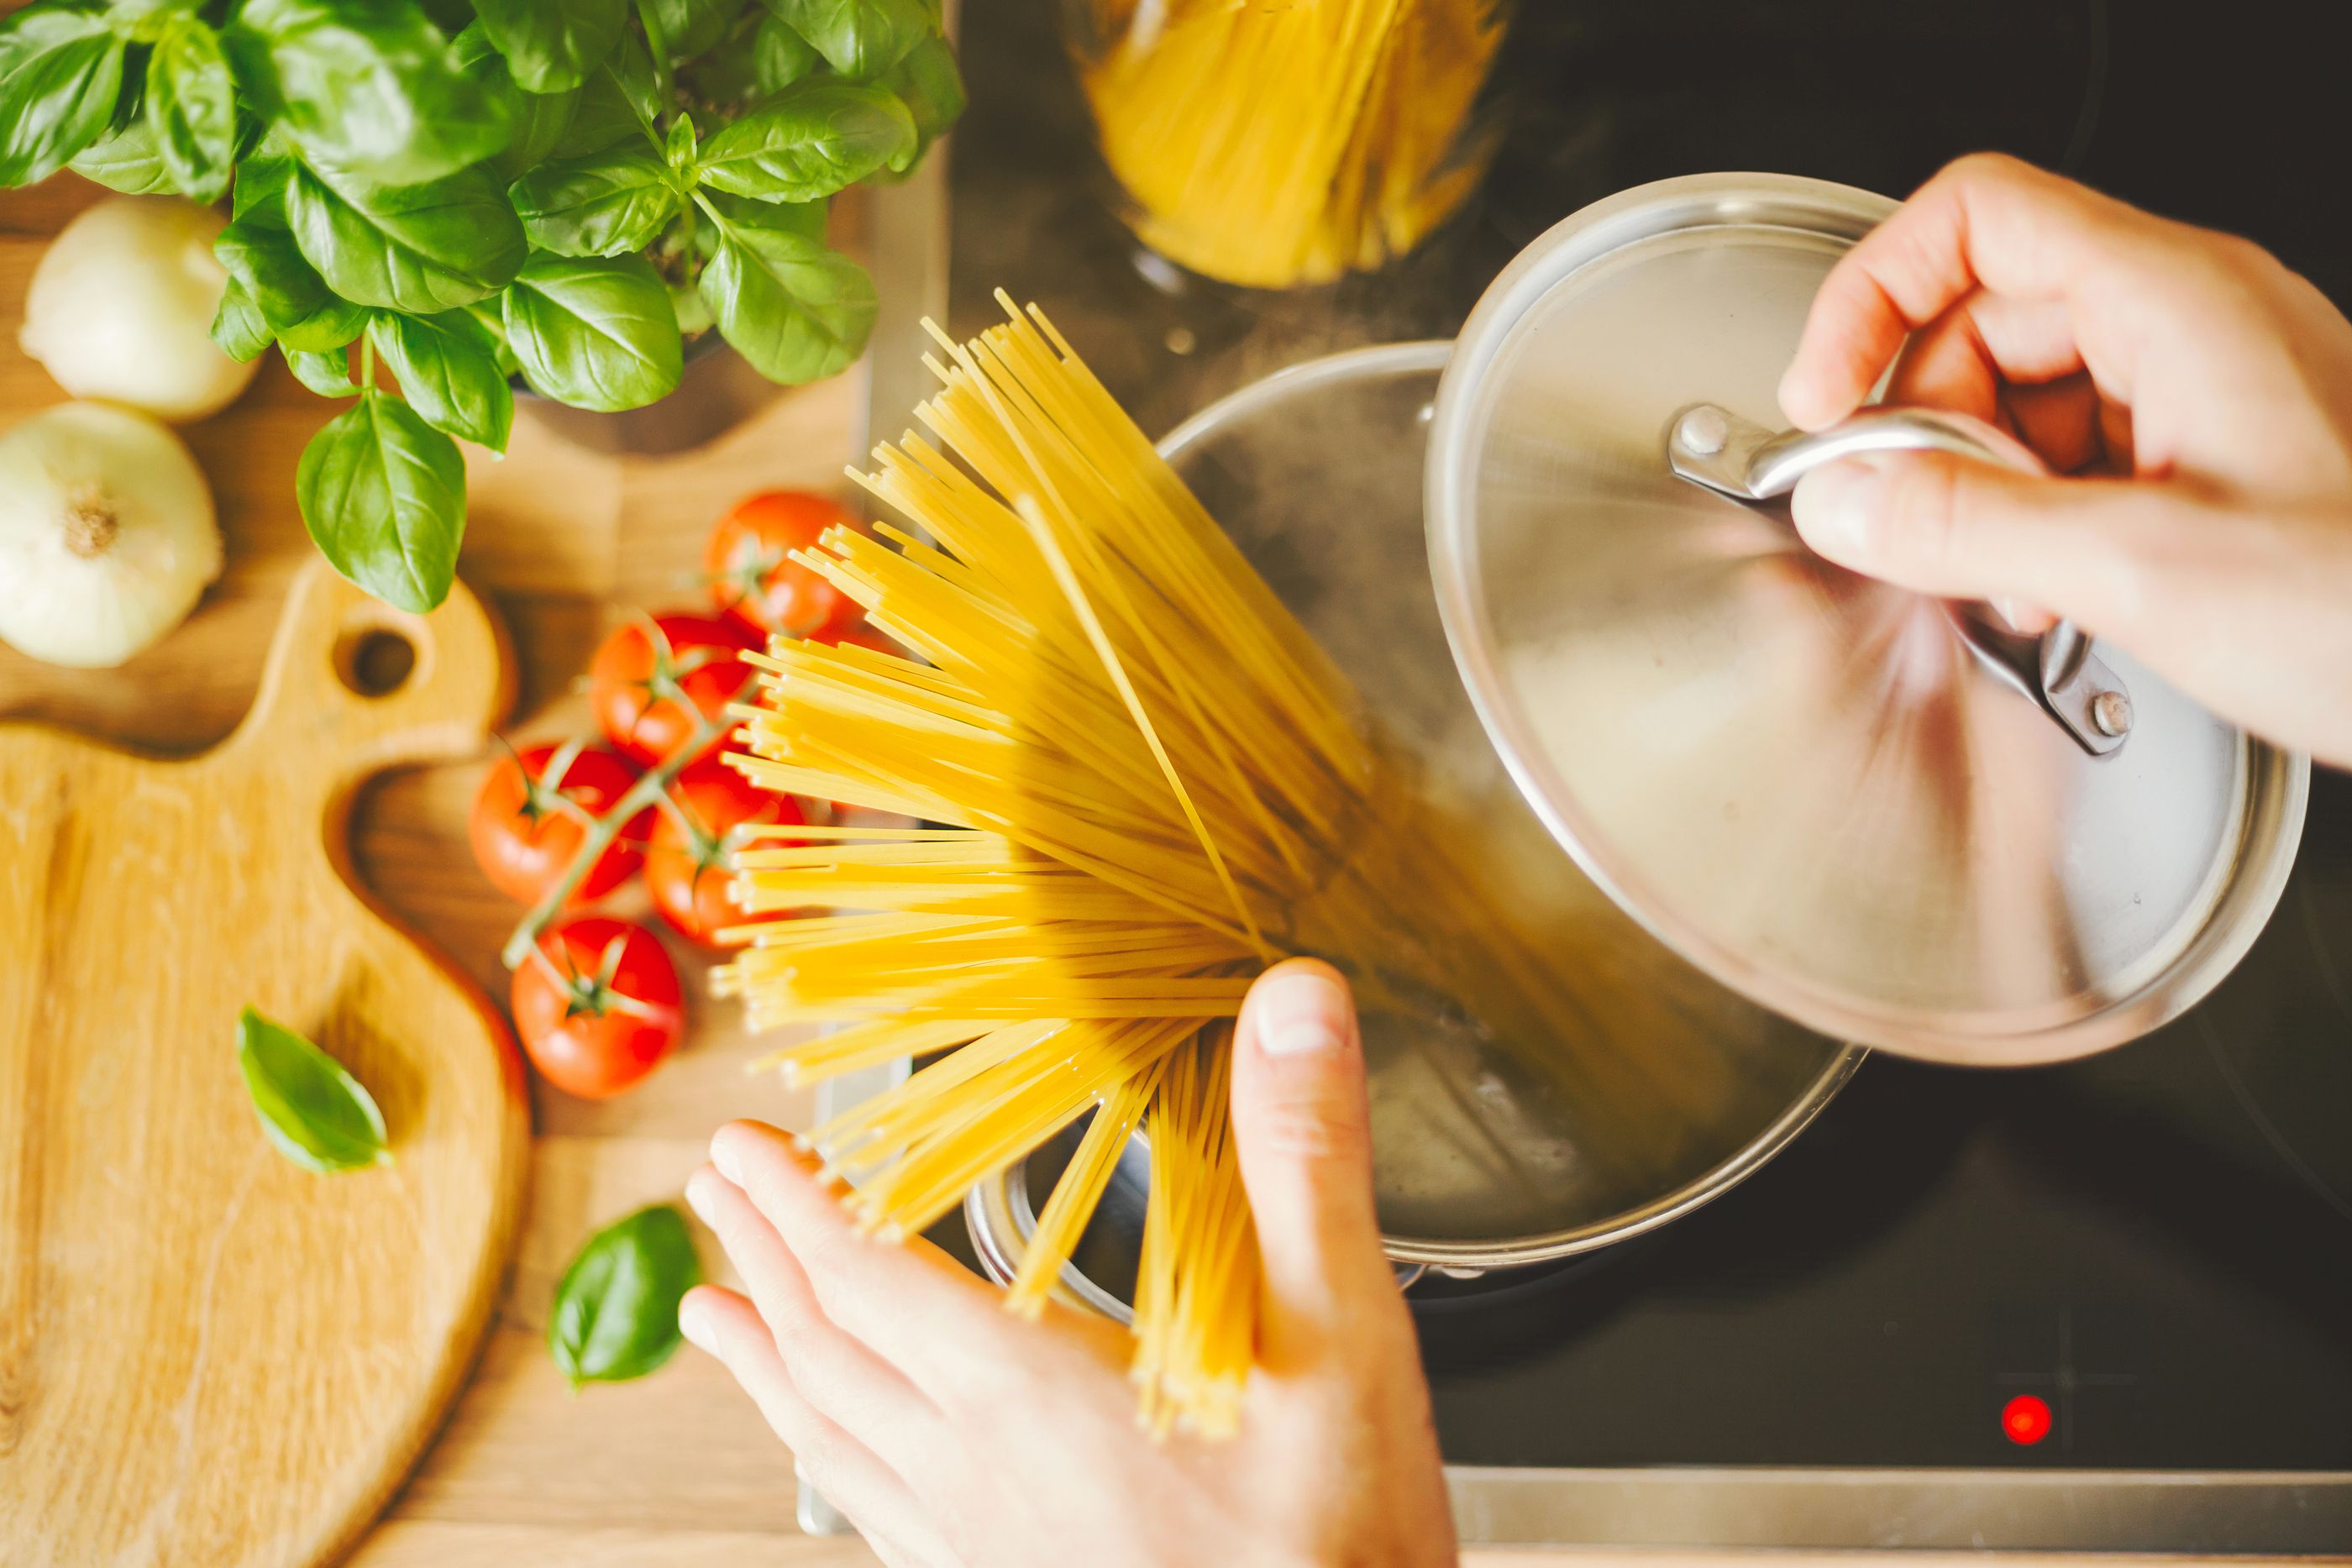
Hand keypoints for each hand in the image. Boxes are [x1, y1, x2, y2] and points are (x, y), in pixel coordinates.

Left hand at [678, 959, 1455, 1567]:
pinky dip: (819, 1453)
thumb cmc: (1337, 1543)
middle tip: (711, 1195)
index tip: (737, 1147)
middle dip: (763, 1256)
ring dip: (764, 1358)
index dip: (793, 1202)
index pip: (866, 1274)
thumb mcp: (1342, 1337)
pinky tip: (826, 1457)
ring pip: (827, 1437)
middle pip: (825, 1348)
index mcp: (1029, 1392)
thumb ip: (1305, 1166)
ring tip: (708, 1315)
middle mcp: (975, 1471)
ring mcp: (978, 1545)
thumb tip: (1293, 1006)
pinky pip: (870, 1510)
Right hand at [1777, 152, 2351, 767]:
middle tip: (1918, 527)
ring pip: (2026, 396)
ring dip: (1982, 489)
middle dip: (1927, 428)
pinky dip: (2038, 519)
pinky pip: (2081, 453)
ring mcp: (2207, 383)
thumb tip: (1842, 499)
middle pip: (1984, 319)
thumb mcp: (2142, 570)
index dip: (1872, 294)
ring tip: (2006, 579)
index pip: (1972, 217)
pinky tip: (2056, 591)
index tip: (1826, 401)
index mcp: (2173, 300)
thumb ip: (1966, 527)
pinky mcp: (2216, 452)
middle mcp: (2191, 321)